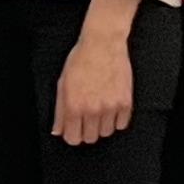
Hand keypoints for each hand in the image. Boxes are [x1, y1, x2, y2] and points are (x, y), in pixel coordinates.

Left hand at [53, 30, 138, 145]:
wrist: (102, 45)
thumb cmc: (81, 60)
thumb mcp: (62, 84)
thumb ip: (60, 111)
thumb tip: (58, 130)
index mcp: (74, 105)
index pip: (73, 138)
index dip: (72, 135)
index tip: (74, 130)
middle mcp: (93, 109)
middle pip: (90, 138)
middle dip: (86, 131)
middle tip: (86, 118)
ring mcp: (111, 107)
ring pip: (106, 133)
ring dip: (102, 125)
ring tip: (99, 109)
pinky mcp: (125, 103)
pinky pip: (122, 124)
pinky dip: (116, 120)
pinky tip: (110, 107)